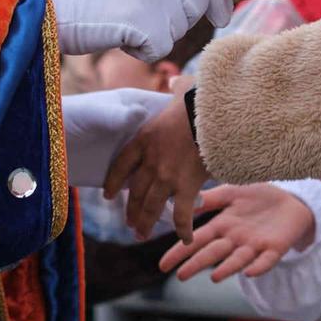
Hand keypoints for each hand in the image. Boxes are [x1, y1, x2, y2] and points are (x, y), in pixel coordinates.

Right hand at [48, 0, 233, 60]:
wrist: (50, 6)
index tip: (222, 13)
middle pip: (196, 2)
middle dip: (182, 18)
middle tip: (147, 22)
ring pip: (178, 28)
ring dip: (155, 34)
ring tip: (120, 22)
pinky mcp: (146, 23)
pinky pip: (158, 48)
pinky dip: (139, 50)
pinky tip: (116, 36)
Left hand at [102, 96, 209, 240]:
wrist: (211, 116)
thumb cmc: (197, 103)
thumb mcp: (178, 95)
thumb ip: (175, 90)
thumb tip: (175, 81)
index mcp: (144, 140)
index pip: (121, 165)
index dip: (113, 182)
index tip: (109, 195)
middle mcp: (150, 162)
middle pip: (135, 192)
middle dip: (131, 211)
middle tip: (131, 224)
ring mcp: (166, 177)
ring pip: (150, 206)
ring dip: (145, 223)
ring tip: (142, 234)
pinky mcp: (186, 187)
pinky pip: (181, 214)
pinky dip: (183, 229)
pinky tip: (185, 239)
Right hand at [157, 184, 315, 281]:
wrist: (292, 198)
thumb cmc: (259, 197)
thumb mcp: (232, 192)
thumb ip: (210, 198)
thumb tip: (183, 200)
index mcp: (223, 226)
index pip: (197, 240)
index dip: (180, 252)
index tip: (163, 265)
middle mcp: (235, 239)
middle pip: (213, 253)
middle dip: (197, 264)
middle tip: (180, 276)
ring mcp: (255, 245)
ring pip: (238, 259)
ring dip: (227, 269)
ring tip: (214, 277)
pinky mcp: (275, 248)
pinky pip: (266, 260)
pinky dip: (258, 267)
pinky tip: (250, 273)